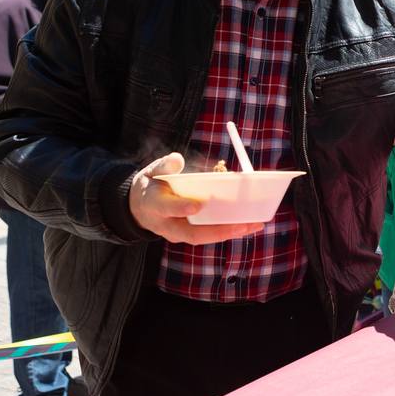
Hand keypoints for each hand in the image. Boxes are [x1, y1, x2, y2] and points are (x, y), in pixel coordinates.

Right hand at [128, 152, 264, 243]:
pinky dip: (229, 231)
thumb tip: (177, 159)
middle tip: (241, 224)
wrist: (141, 208)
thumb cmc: (152, 185)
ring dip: (230, 232)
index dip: (180, 208)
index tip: (197, 205)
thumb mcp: (152, 172)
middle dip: (218, 230)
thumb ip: (164, 166)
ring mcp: (178, 233)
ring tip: (254, 225)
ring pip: (204, 237)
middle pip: (192, 233)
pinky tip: (249, 225)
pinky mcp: (190, 234)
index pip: (166, 208)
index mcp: (154, 205)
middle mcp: (166, 225)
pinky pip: (210, 235)